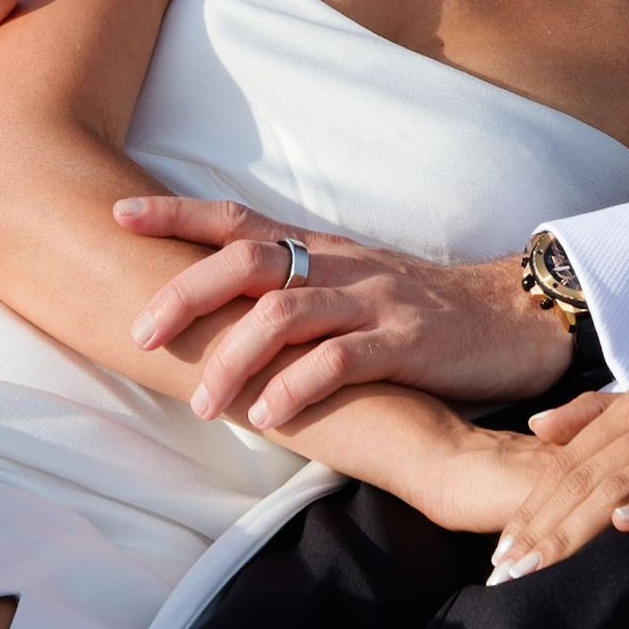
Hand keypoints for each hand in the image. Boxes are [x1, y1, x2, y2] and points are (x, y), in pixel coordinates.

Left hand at [113, 197, 571, 425]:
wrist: (511, 320)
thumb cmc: (420, 311)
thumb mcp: (350, 286)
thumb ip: (293, 290)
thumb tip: (215, 313)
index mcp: (318, 249)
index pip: (236, 219)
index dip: (176, 213)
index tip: (117, 213)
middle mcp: (337, 265)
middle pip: (246, 259)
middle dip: (186, 291)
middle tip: (140, 333)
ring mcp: (372, 300)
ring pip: (285, 312)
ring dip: (233, 357)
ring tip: (202, 404)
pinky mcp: (407, 343)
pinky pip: (341, 360)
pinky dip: (298, 387)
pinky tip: (270, 415)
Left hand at [487, 380, 628, 580]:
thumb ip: (601, 413)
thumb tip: (539, 427)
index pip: (573, 459)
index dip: (533, 504)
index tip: (502, 550)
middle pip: (588, 474)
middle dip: (542, 526)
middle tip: (506, 573)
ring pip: (625, 484)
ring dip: (577, 528)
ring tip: (541, 566)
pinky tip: (624, 529)